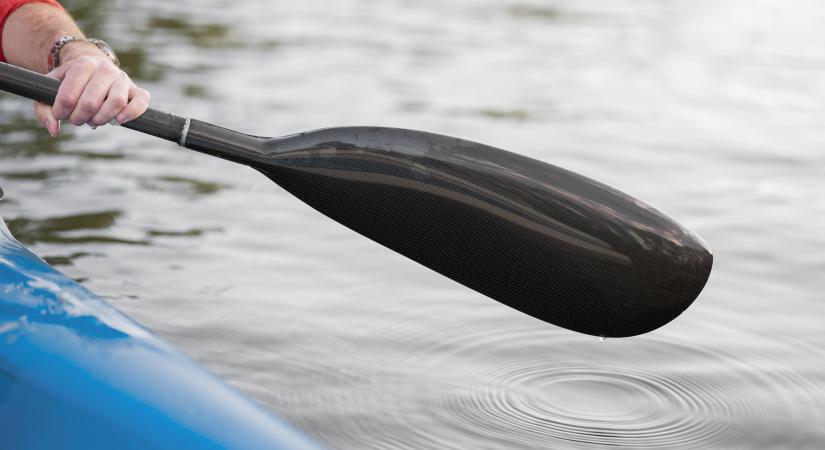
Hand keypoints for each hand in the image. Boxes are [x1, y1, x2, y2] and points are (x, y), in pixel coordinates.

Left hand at [34, 44, 149, 136]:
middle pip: (91, 103)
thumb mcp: (51, 90)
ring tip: (94, 120)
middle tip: (77, 119)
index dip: (61, 112)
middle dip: (79, 118)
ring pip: (115, 103)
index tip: (60, 114)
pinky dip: (132, 112)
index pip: (69, 97)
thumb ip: (45, 110)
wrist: (92, 67)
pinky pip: (141, 101)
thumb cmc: (70, 83)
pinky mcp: (136, 89)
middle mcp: (104, 69)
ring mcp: (122, 78)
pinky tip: (119, 120)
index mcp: (82, 64)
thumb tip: (54, 130)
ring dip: (101, 119)